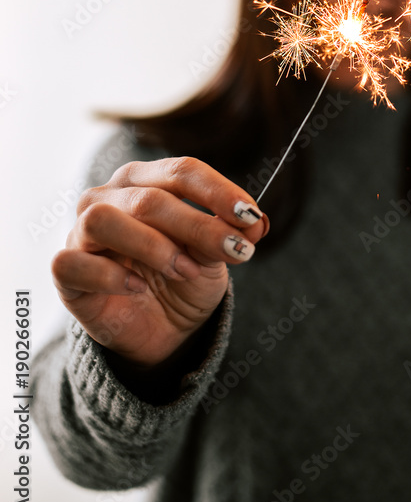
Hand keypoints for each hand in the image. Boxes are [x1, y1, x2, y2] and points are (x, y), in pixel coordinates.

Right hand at [51, 157, 268, 367]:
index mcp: (146, 180)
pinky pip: (73, 262)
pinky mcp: (66, 271)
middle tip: (235, 250)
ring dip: (153, 247)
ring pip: (103, 220)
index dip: (218, 191)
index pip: (181, 170)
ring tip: (185, 271)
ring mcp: (81, 232)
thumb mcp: (211, 256)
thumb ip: (225, 234)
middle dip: (198, 225)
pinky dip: (111, 276)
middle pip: (150, 198)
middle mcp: (108, 197)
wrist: (161, 331)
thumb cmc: (184, 278)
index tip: (250, 216)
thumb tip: (253, 223)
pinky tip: (139, 288)